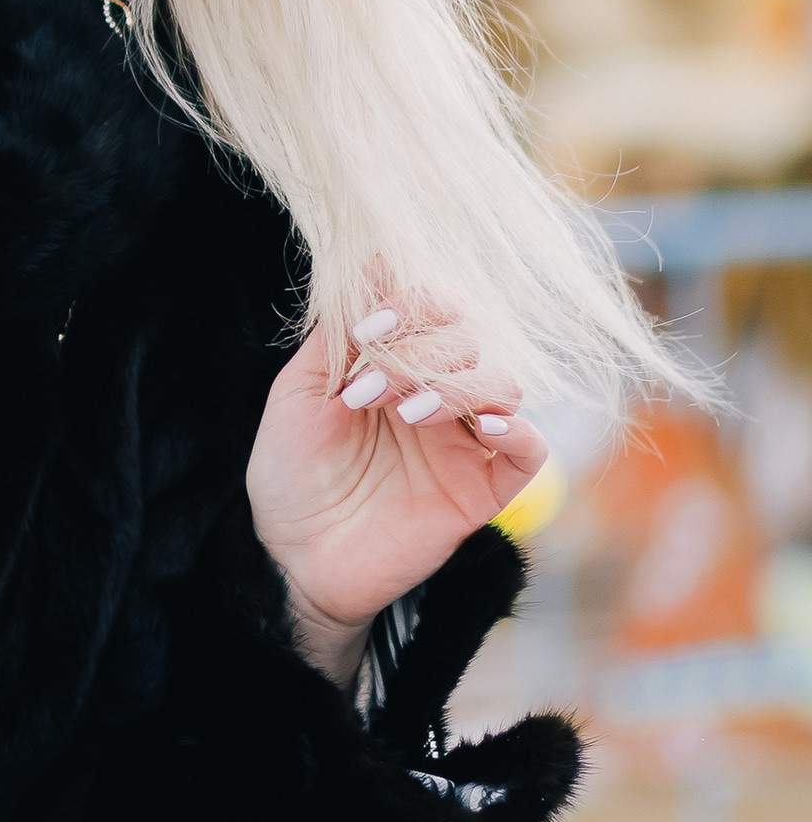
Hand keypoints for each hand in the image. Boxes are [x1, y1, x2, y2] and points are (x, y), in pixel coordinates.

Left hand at [246, 294, 547, 687]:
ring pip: (501, 382)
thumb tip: (369, 262)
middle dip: (418, 353)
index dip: (410, 304)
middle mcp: (437, 395)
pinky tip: (480, 428)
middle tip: (366, 392)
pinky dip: (518, 429)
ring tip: (404, 414)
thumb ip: (336, 336)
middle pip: (467, 339)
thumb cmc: (290, 476)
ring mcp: (464, 441)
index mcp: (396, 365)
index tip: (367, 328)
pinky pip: (530, 449)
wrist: (293, 559)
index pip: (433, 309)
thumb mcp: (299, 395)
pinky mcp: (484, 488)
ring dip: (455, 385)